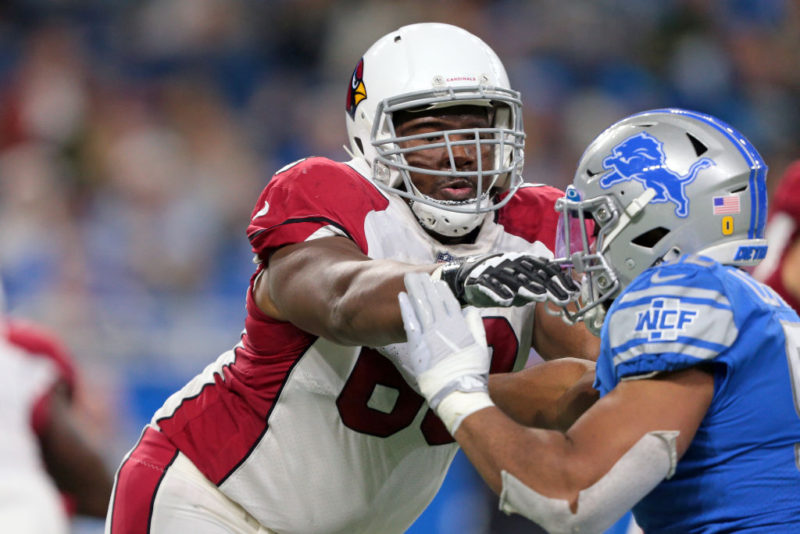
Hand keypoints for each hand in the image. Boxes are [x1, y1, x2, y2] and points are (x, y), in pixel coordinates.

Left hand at [397, 273, 489, 408]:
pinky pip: (409, 321)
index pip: (449, 301)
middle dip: (425, 285)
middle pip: (432, 300)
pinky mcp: (417, 345)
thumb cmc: (471, 372)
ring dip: (415, 291)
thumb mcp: (481, 347)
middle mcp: (443, 326)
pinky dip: (406, 308)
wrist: (456, 391)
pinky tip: (402, 297)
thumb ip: (476, 326)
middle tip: (417, 273)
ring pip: (420, 306)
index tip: (436, 279)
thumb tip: (471, 309)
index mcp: (459, 325)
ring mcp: (429, 334)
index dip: (442, 289)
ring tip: (409, 279)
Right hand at [435, 252, 579, 307]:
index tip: (573, 292)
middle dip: (550, 287)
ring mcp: (496, 271)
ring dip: (528, 288)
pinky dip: (499, 292)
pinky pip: (491, 286)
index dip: (560, 280)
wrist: (468, 276)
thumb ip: (539, 285)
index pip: (546, 269)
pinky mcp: (481, 280)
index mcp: (523, 261)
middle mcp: (512, 263)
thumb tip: (563, 293)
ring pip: (514, 279)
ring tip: (540, 296)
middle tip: (564, 299)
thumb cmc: (500, 280)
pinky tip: (508, 300)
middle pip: (534, 275)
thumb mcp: (522, 281)